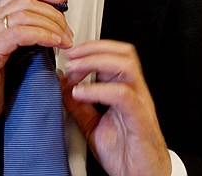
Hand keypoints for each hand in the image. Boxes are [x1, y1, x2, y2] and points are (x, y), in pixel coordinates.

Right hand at [0, 0, 73, 150]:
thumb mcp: (9, 61)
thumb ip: (23, 44)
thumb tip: (51, 36)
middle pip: (25, 0)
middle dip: (52, 12)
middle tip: (67, 32)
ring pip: (24, 13)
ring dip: (51, 24)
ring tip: (64, 40)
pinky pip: (19, 33)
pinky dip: (42, 35)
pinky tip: (53, 43)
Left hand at [59, 40, 170, 175]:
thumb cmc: (124, 153)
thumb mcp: (92, 125)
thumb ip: (78, 105)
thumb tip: (61, 84)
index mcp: (125, 90)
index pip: (115, 54)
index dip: (90, 49)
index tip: (69, 56)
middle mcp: (135, 93)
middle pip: (123, 53)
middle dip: (93, 49)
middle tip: (70, 57)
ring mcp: (139, 104)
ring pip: (126, 66)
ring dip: (96, 61)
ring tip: (74, 70)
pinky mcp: (140, 120)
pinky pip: (124, 95)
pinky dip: (99, 90)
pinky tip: (81, 94)